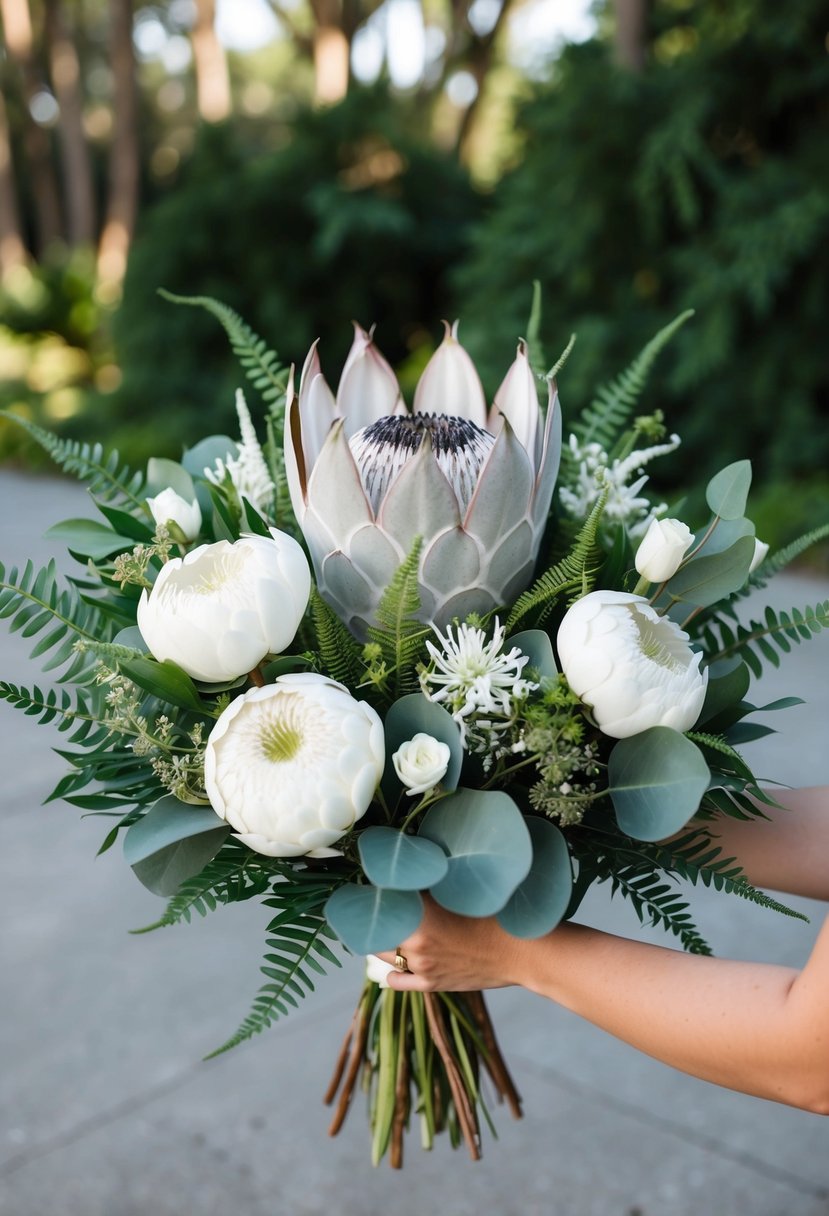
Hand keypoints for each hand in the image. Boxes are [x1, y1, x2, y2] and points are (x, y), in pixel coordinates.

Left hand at [376, 895, 533, 991]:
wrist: (522, 952)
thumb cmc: (496, 915)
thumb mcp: (460, 892)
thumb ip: (428, 889)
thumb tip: (406, 877)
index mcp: (421, 914)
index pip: (379, 902)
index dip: (374, 892)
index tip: (374, 885)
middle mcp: (415, 943)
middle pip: (376, 928)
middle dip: (378, 916)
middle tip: (381, 905)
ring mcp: (421, 966)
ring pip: (382, 953)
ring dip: (384, 939)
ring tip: (391, 928)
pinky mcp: (430, 984)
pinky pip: (394, 980)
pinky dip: (392, 969)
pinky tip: (400, 958)